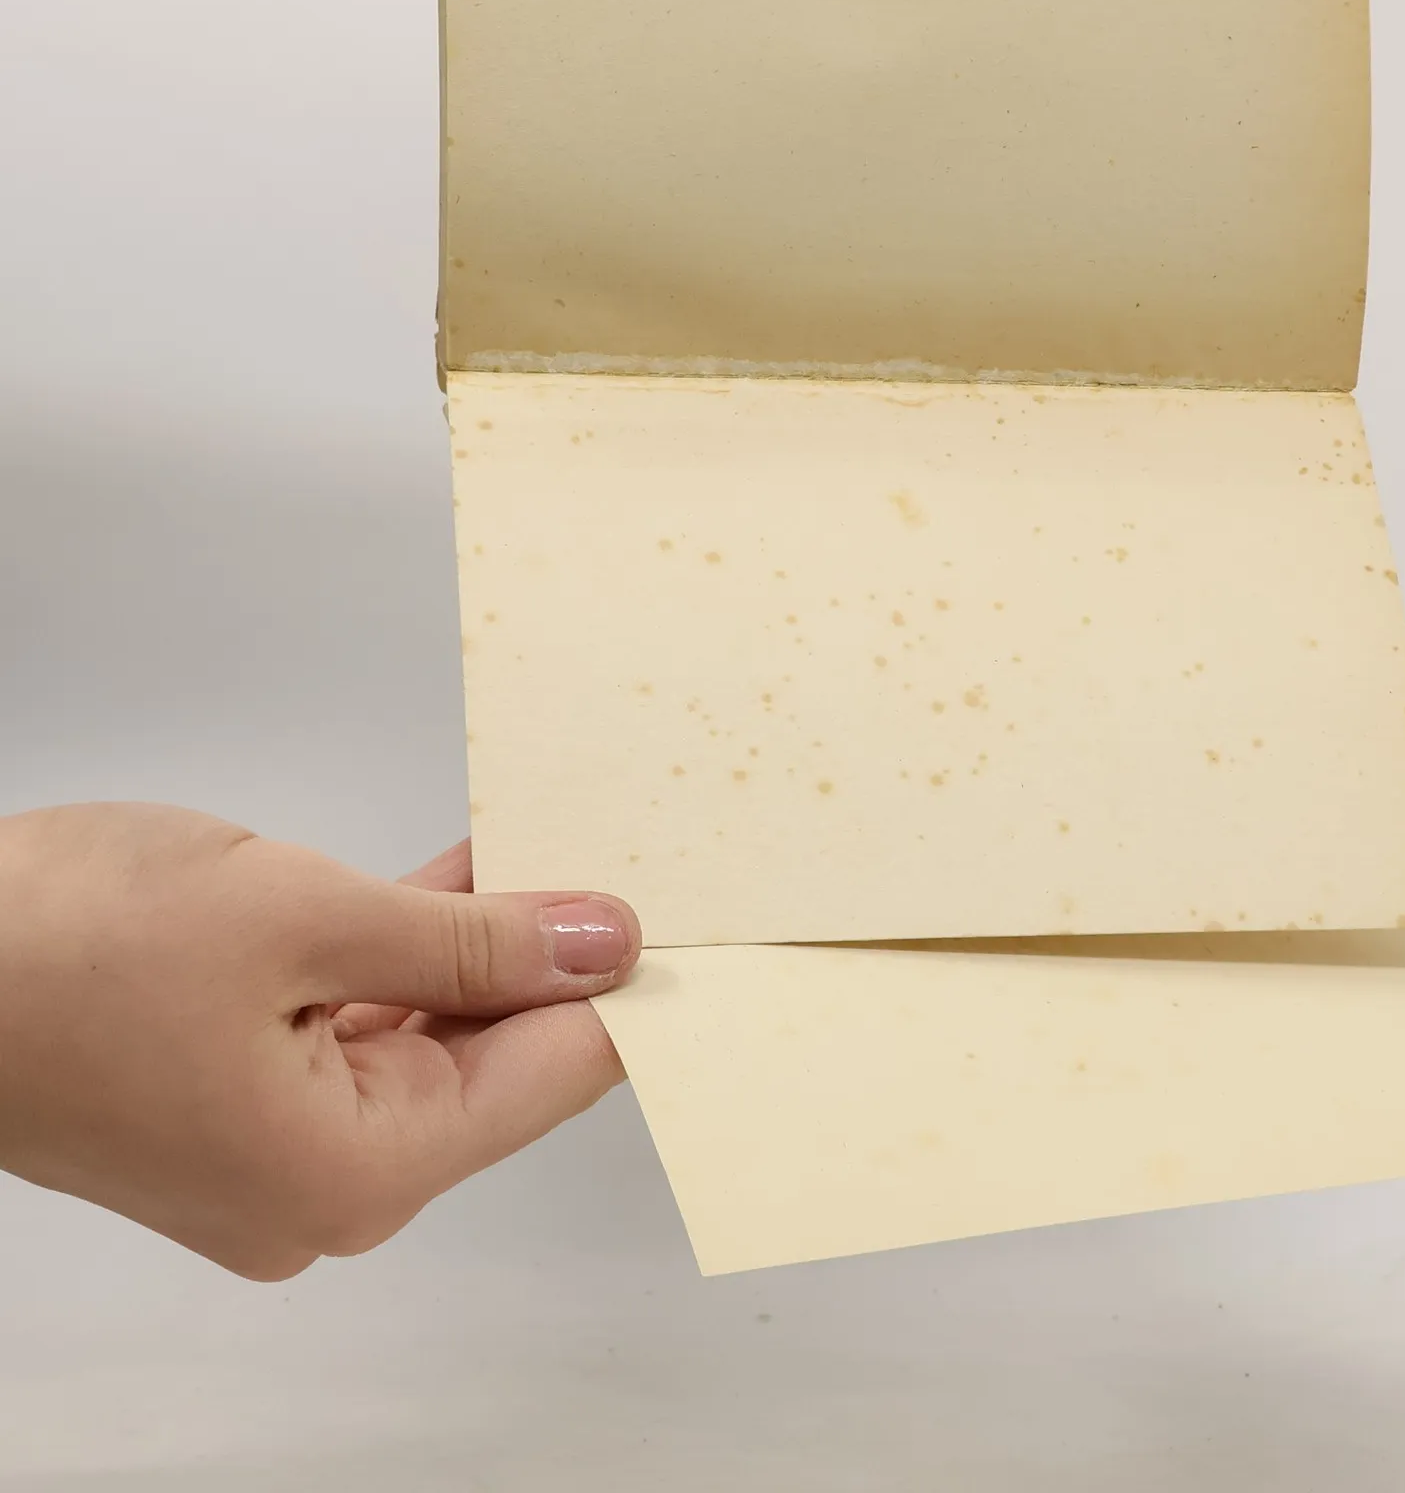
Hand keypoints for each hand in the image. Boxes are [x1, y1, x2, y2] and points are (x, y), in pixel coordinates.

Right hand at [0, 802, 641, 1278]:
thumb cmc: (64, 947)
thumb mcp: (303, 919)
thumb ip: (471, 942)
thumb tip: (602, 944)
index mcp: (354, 1174)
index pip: (552, 1078)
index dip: (634, 993)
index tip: (710, 921)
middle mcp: (325, 1190)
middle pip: (496, 1065)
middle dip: (560, 960)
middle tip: (632, 856)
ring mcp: (277, 1152)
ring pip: (432, 1038)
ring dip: (487, 945)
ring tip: (560, 845)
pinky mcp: (239, 1100)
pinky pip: (364, 1026)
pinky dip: (414, 955)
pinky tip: (470, 876)